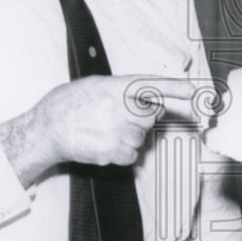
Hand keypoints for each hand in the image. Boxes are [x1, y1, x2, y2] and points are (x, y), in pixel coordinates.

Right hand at [0, 75, 197, 186]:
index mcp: (117, 87)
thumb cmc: (68, 104)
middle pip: (149, 117)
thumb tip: (151, 102)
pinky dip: (120, 153)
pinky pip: (131, 155)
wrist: (46, 129)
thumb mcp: (96, 86)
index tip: (195, 91)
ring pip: (140, 138)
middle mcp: (120, 108)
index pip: (153, 86)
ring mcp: (118, 131)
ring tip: (103, 131)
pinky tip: (102, 144)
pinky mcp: (114, 151)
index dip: (176, 89)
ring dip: (128, 137)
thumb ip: (125, 91)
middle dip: (139, 119)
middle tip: (115, 118)